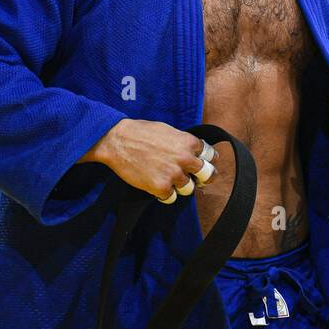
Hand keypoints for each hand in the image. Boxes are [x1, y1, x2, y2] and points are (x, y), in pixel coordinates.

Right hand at [87, 119, 217, 203]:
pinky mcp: (161, 188)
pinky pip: (171, 198)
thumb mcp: (169, 131)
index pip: (211, 155)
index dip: (206, 160)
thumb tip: (192, 151)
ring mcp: (174, 175)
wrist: (117, 141)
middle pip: (208, 175)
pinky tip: (156, 185)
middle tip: (197, 179)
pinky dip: (164, 194)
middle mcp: (186, 159)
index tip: (202, 163)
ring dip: (180, 186)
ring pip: (189, 188)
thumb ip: (183, 143)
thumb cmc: (140, 132)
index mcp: (189, 143)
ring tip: (168, 180)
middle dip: (203, 177)